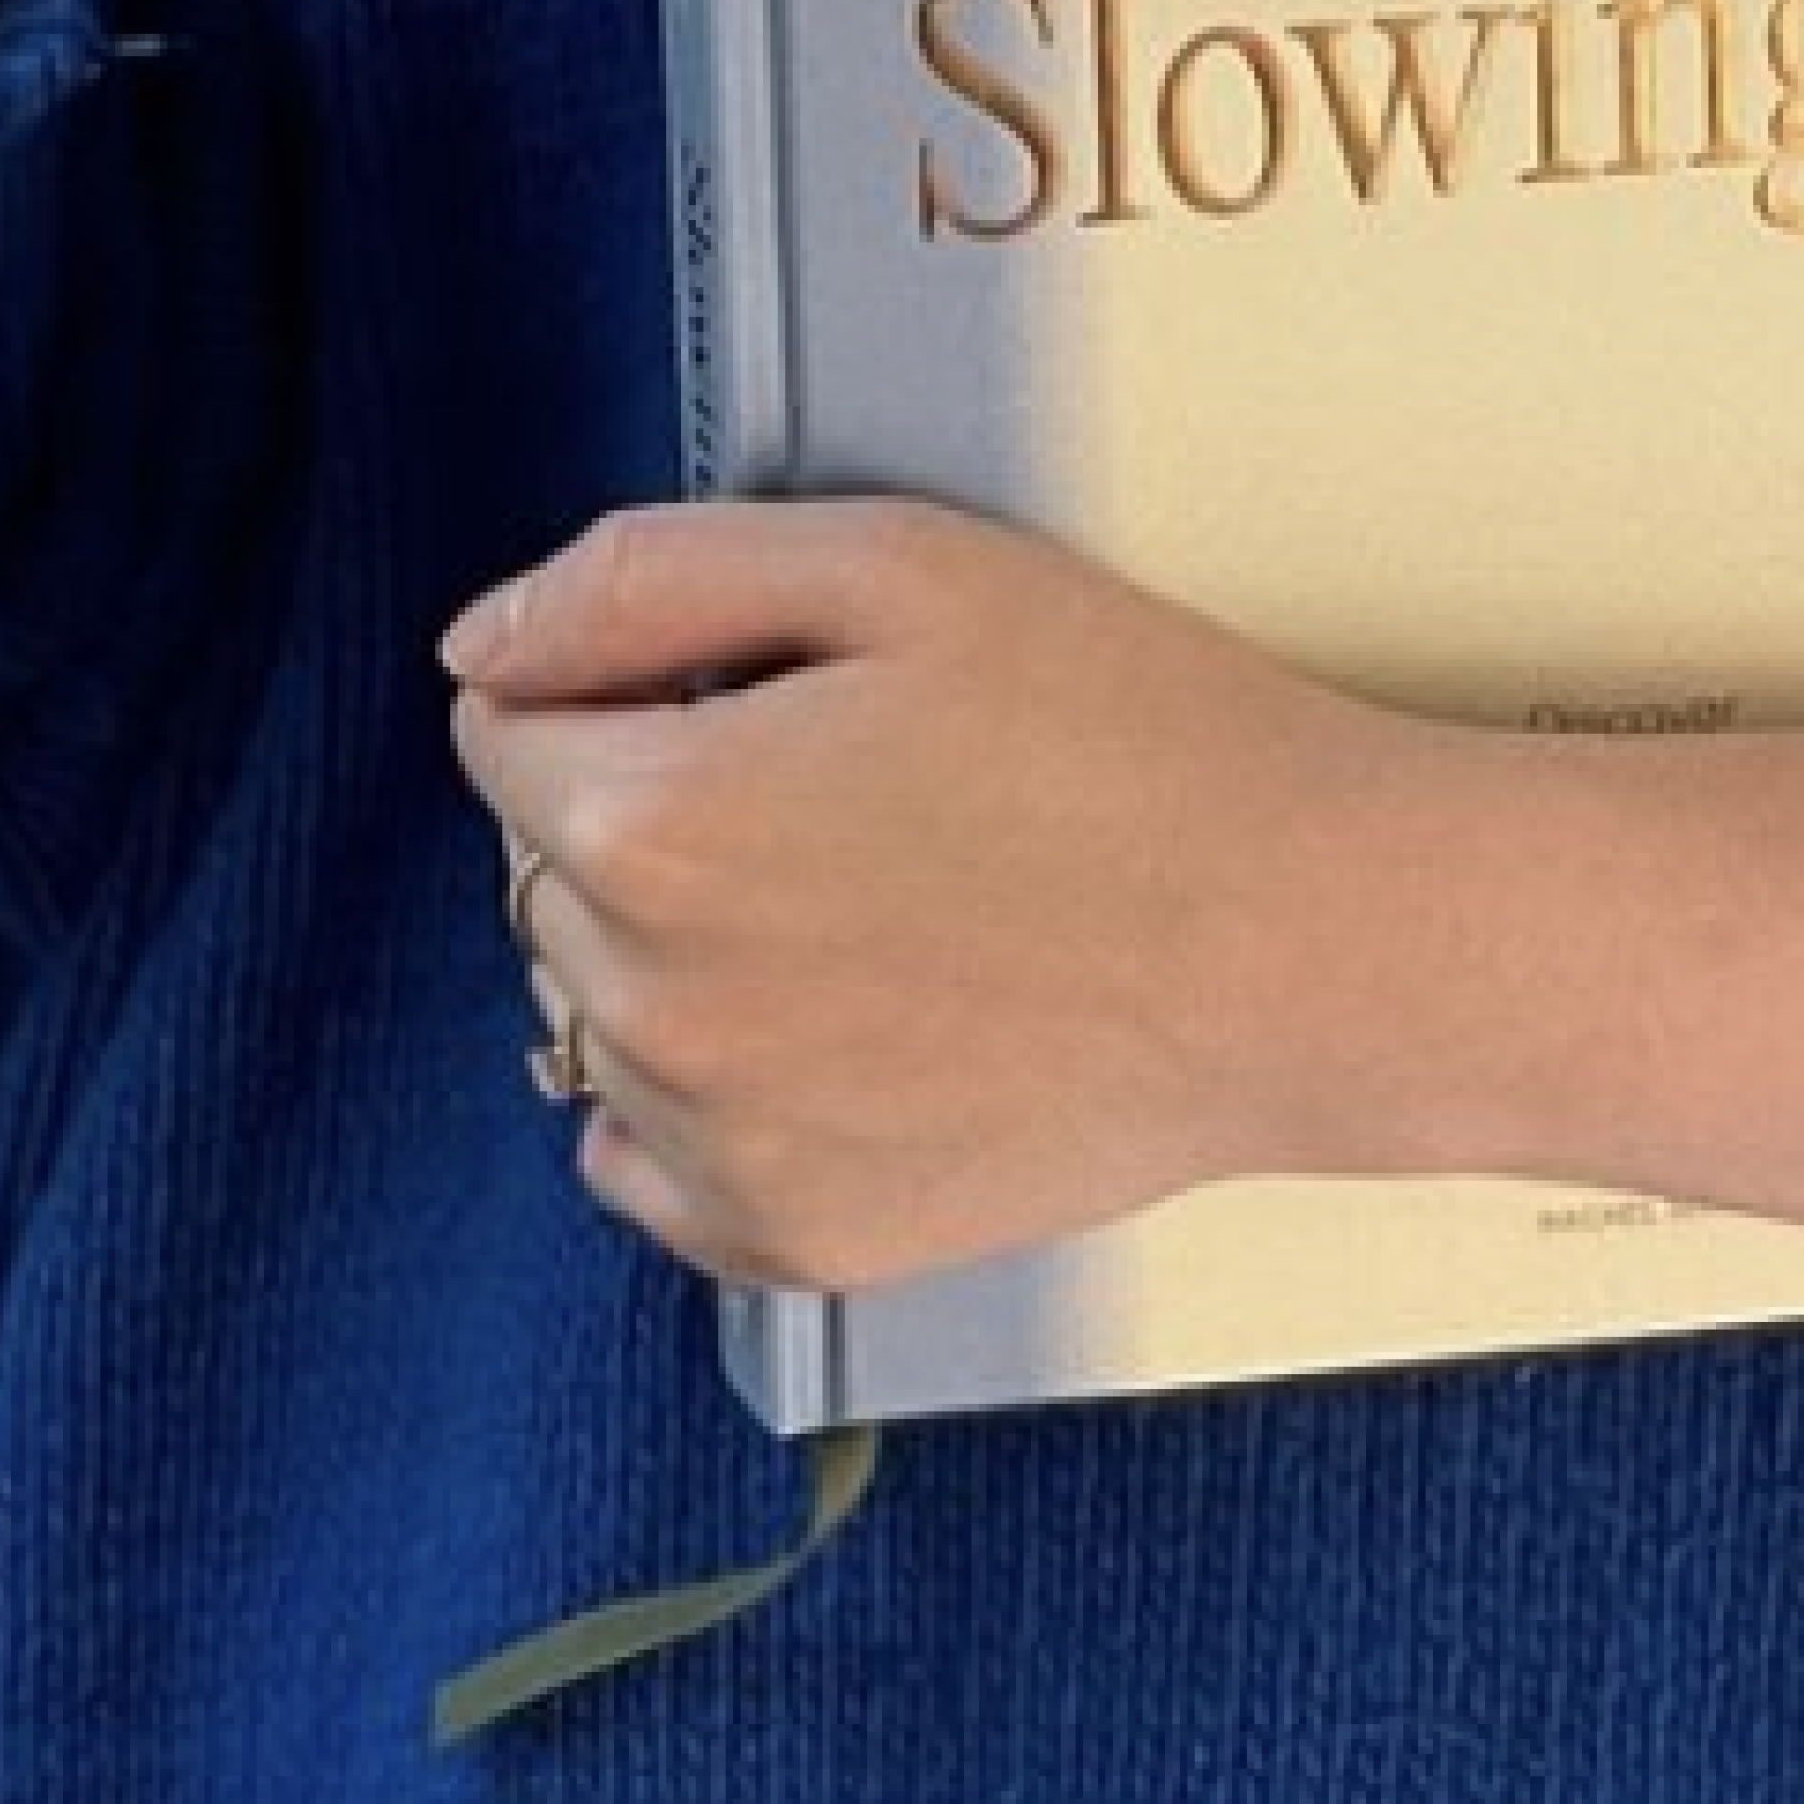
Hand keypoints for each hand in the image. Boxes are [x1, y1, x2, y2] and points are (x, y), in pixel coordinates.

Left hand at [442, 500, 1441, 1294]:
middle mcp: (655, 1004)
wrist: (1317, 945)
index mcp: (657, 822)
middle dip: (660, 812)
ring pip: (605, 1010)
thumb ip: (651, 578)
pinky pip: (657, 1162)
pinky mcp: (803, 1237)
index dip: (634, 682)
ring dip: (694, 950)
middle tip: (863, 792)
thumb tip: (487, 645)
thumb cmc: (1141, 742)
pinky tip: (860, 1031)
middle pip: (550, 873)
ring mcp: (726, 1143)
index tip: (766, 691)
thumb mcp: (903, 566)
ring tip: (892, 908)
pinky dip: (721, 1096)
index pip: (504, 725)